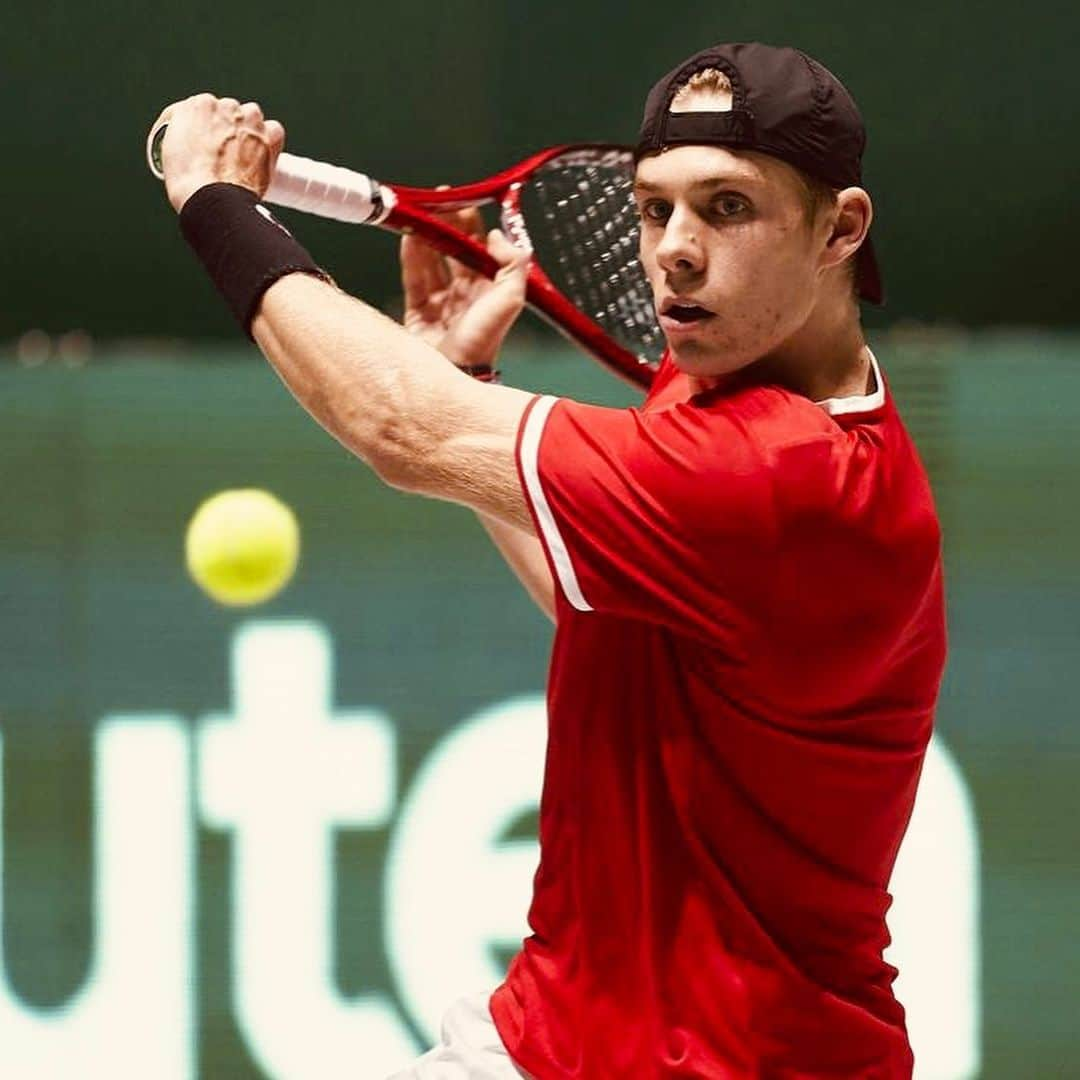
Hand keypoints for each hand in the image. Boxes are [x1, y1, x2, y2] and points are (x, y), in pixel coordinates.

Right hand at [151, 93, 284, 212]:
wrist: (212, 197)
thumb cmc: (187, 179)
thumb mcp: (171, 147)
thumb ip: (185, 134)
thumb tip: (197, 140)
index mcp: (199, 104)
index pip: (204, 111)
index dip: (204, 128)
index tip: (205, 141)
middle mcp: (226, 106)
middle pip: (229, 112)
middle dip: (227, 129)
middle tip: (224, 152)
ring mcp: (249, 121)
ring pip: (251, 117)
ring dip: (248, 131)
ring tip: (242, 154)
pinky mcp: (269, 137)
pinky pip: (274, 131)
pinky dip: (269, 141)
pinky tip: (261, 155)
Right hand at [400, 207, 529, 369]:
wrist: (452, 373)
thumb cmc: (482, 341)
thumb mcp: (509, 300)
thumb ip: (511, 265)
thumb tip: (498, 234)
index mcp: (490, 291)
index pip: (481, 249)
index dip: (471, 225)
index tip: (461, 201)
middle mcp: (466, 295)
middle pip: (454, 252)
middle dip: (446, 226)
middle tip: (436, 202)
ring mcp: (441, 303)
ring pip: (432, 261)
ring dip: (427, 237)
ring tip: (420, 214)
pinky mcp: (417, 313)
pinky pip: (413, 278)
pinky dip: (410, 256)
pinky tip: (409, 236)